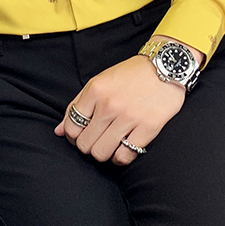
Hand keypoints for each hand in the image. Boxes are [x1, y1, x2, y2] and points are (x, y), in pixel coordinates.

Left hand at [54, 54, 185, 165]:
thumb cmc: (130, 75)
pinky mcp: (148, 127)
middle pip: (85, 143)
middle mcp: (109, 104)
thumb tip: (59, 132)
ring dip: (103, 154)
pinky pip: (125, 156)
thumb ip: (77, 105)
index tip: (80, 135)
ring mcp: (129, 117)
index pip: (71, 126)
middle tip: (96, 141)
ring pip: (102, 153)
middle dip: (87, 146)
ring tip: (109, 145)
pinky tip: (122, 149)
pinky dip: (120, 158)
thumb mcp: (99, 82)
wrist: (166, 67)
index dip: (73, 136)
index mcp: (95, 90)